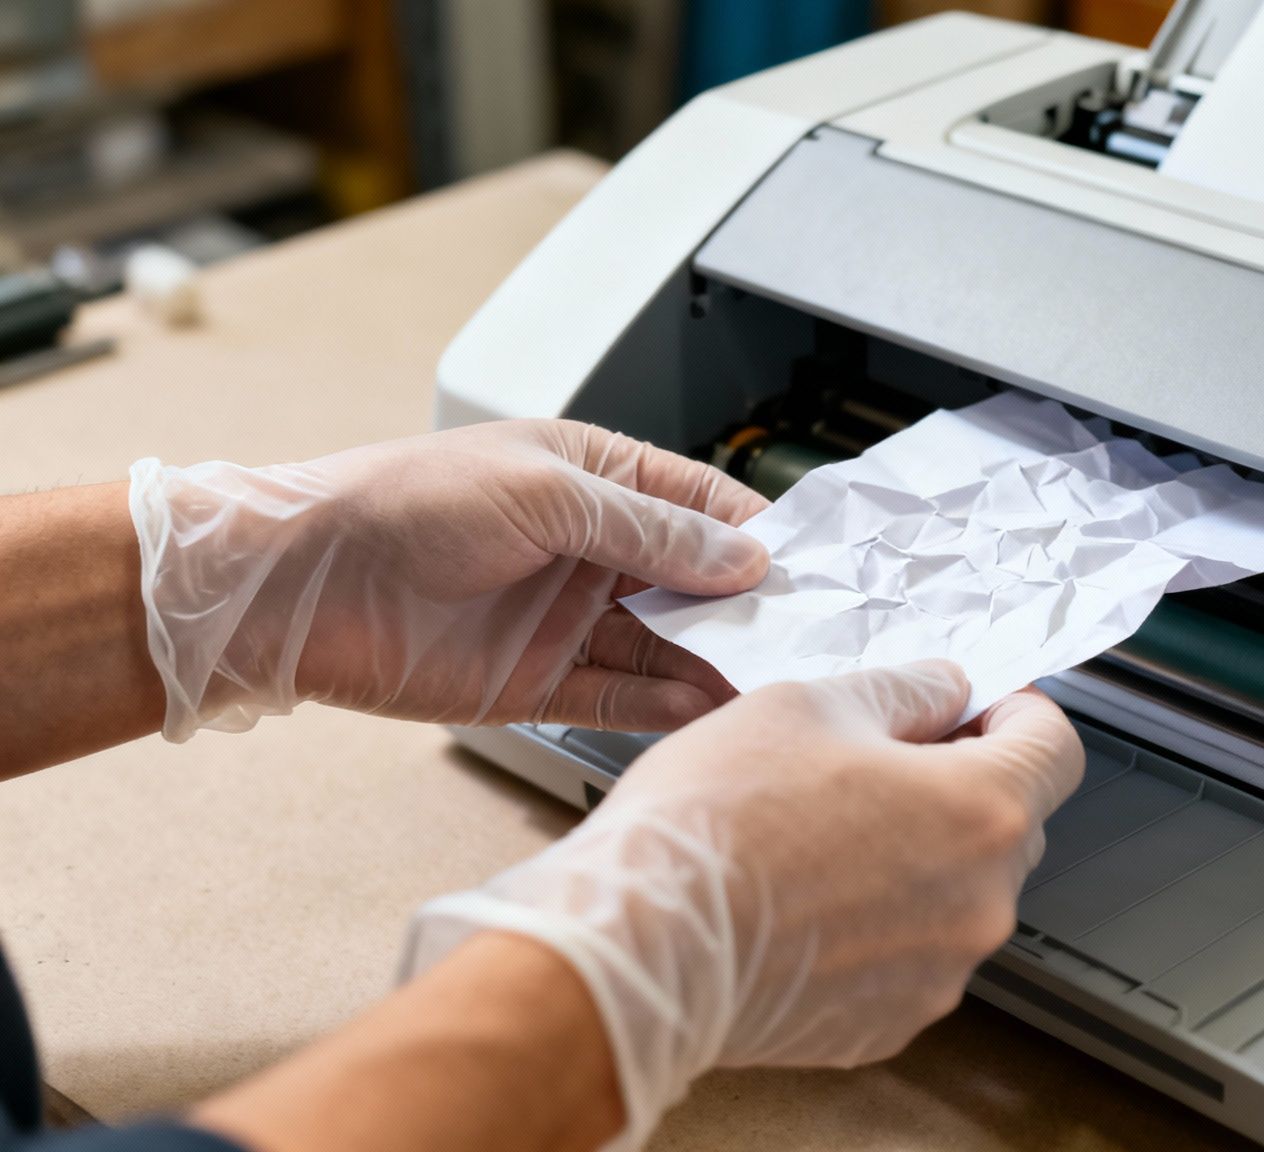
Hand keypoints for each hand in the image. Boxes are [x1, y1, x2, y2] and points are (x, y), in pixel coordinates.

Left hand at [128, 419, 769, 739]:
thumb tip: (743, 559)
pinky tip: (708, 707)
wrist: (297, 587)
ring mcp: (567, 619)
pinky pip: (622, 697)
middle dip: (752, 606)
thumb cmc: (400, 506)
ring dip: (718, 661)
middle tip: (814, 633)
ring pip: (667, 644)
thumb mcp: (544, 491)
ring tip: (776, 680)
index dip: (758, 535)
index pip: (701, 506)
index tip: (818, 566)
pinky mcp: (540, 684)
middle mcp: (589, 549)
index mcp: (593, 477)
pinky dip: (666, 704)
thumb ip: (649, 528)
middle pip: (695, 581)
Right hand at [399, 662, 1085, 1148]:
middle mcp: (980, 903)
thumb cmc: (714, 824)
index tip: (982, 706)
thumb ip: (904, 691)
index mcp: (980, 811)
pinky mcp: (890, 1022)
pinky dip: (881, 922)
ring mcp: (940, 973)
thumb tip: (943, 689)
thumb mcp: (810, 704)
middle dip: (962, 782)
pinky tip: (810, 895)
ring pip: (960, 893)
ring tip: (825, 830)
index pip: (1056, 747)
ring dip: (920, 857)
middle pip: (1011, 823)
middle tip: (882, 758)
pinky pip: (912, 954)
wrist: (640, 945)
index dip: (1019, 713)